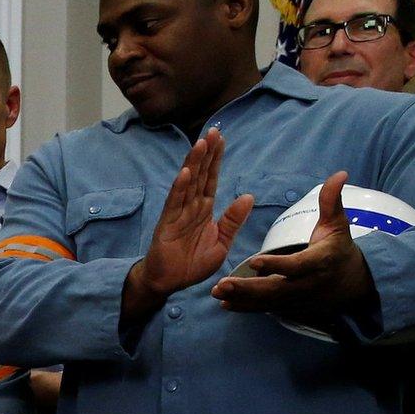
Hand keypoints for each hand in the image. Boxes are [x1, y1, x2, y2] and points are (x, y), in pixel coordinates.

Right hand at [125, 130, 253, 315]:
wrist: (169, 282)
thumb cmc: (192, 264)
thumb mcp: (222, 242)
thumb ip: (233, 220)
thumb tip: (247, 196)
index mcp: (204, 210)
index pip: (211, 179)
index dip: (216, 159)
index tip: (221, 139)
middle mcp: (191, 207)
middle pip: (200, 175)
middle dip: (206, 153)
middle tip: (213, 131)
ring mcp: (178, 214)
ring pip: (188, 183)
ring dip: (193, 163)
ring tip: (200, 144)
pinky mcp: (167, 224)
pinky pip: (174, 203)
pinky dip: (179, 187)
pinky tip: (185, 173)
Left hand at [209, 171, 373, 314]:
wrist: (350, 283)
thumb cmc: (338, 248)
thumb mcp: (338, 225)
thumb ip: (331, 201)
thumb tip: (339, 174)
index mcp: (320, 261)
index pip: (297, 265)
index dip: (277, 265)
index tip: (254, 262)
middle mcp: (308, 283)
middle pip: (277, 289)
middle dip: (249, 288)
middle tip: (222, 283)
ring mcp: (298, 298)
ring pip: (268, 301)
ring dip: (241, 298)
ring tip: (217, 292)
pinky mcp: (289, 306)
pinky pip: (266, 308)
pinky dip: (246, 307)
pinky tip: (224, 303)